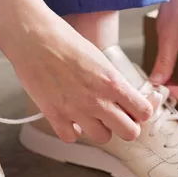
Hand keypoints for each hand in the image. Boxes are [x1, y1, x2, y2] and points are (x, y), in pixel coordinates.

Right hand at [5, 20, 152, 143]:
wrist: (34, 38)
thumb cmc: (64, 41)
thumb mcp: (100, 58)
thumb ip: (113, 82)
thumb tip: (124, 96)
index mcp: (113, 82)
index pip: (144, 112)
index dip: (141, 112)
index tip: (135, 108)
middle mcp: (98, 100)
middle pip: (130, 133)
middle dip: (126, 126)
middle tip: (117, 116)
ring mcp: (76, 111)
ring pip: (103, 138)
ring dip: (100, 129)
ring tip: (92, 116)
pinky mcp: (55, 116)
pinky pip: (72, 138)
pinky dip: (73, 132)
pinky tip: (71, 120)